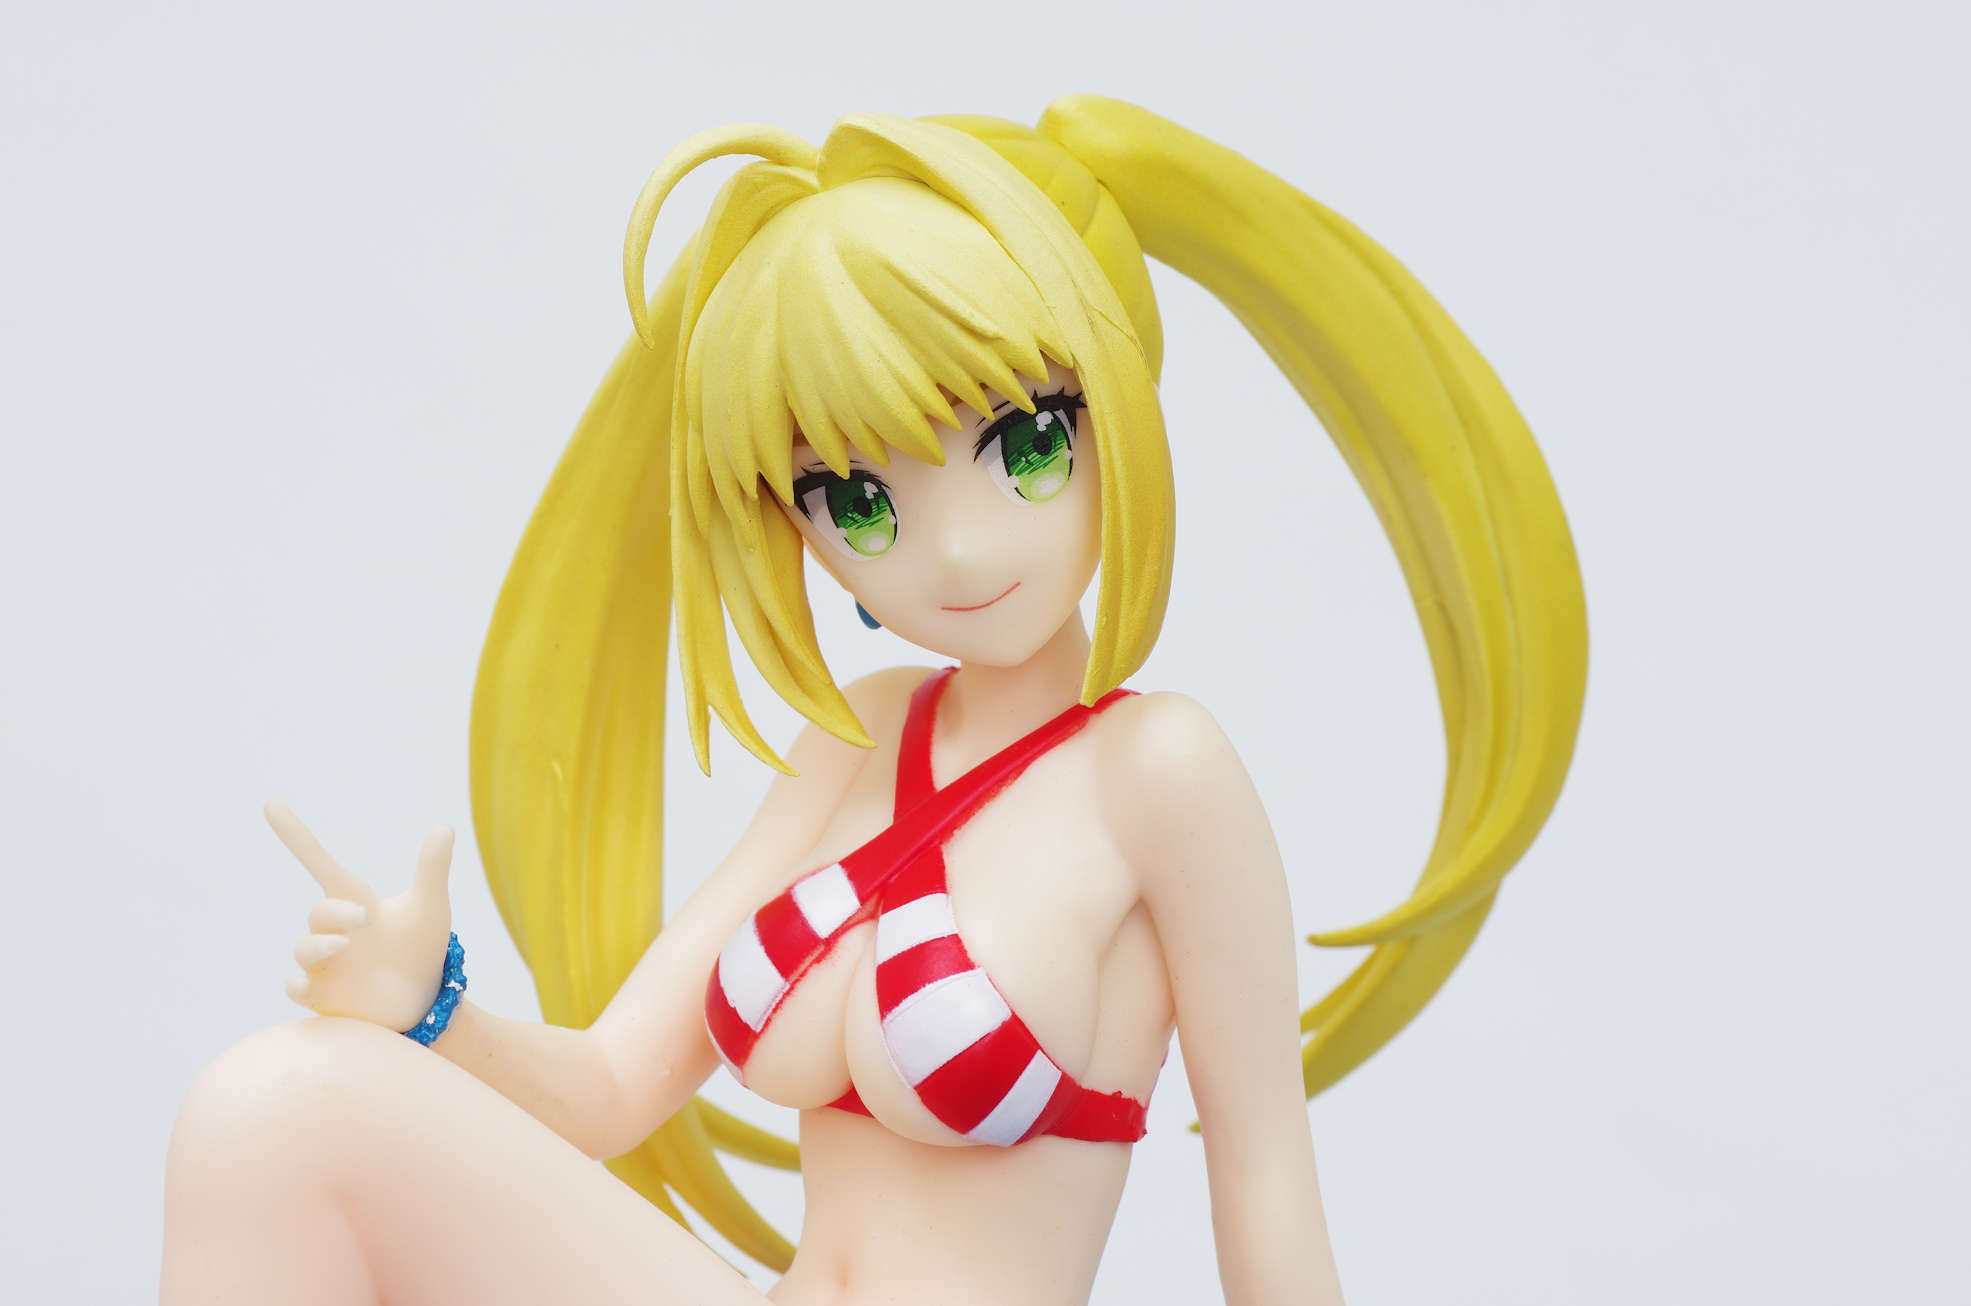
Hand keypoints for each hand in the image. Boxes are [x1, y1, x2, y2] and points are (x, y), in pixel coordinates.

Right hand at [266, 800, 455, 1032]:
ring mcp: (323, 963)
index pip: (318, 861)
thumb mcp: (429, 906)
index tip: (271, 803)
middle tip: (366, 918)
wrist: (421, 1000)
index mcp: (354, 902)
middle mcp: (332, 930)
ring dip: (320, 945)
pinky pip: (296, 986)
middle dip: (338, 912)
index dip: (295, 834)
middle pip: (319, 912)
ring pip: (304, 948)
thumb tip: (445, 827)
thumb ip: (432, 868)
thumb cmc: (420, 948)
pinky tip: (309, 984)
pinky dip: (299, 983)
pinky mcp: (319, 994)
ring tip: (347, 946)